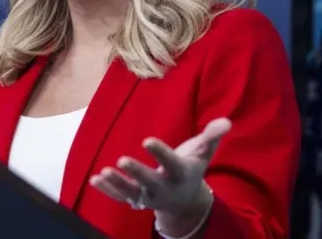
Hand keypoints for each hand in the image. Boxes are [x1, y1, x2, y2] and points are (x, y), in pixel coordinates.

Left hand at [89, 118, 231, 234]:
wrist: (184, 201)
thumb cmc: (191, 168)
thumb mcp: (203, 153)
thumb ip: (212, 136)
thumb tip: (227, 121)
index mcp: (180, 173)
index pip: (171, 163)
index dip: (160, 153)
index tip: (147, 140)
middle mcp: (164, 187)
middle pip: (150, 181)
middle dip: (136, 172)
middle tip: (121, 160)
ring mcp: (148, 196)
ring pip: (131, 192)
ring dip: (117, 184)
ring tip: (103, 172)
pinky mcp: (135, 200)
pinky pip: (120, 197)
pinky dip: (108, 190)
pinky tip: (95, 179)